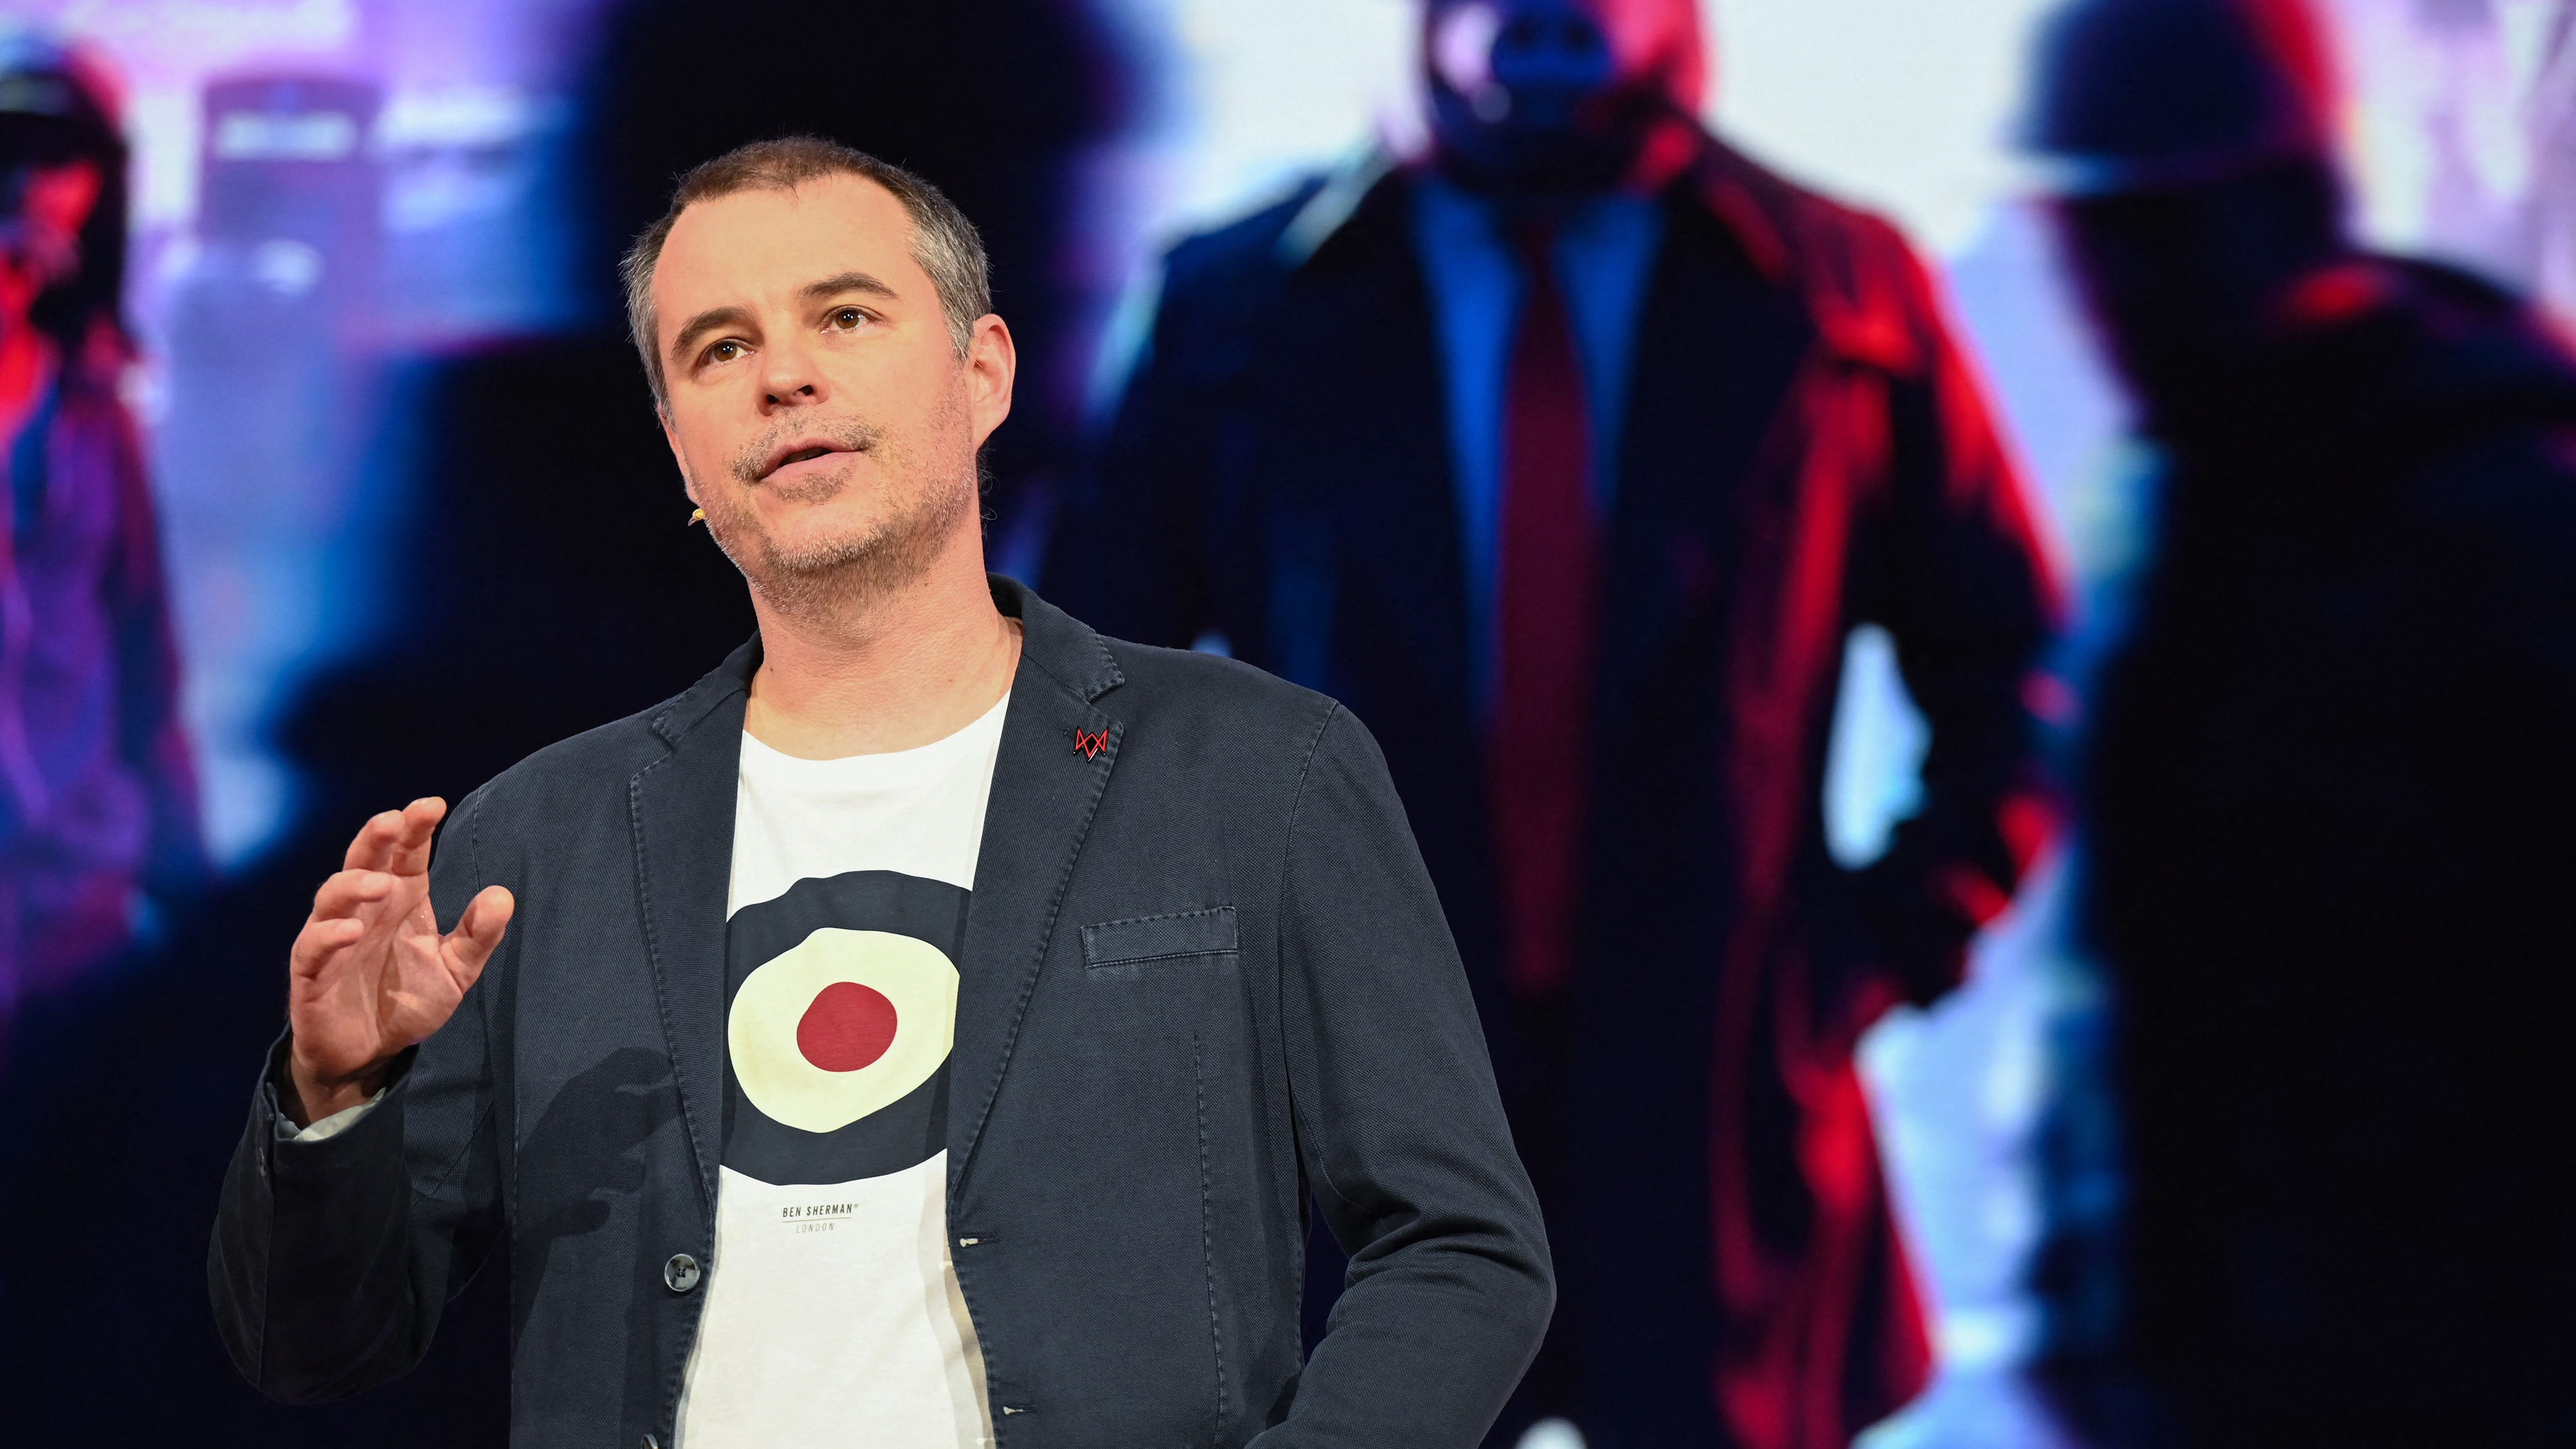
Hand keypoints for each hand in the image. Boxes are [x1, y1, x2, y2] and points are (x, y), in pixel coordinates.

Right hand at [284, 798, 512, 1126]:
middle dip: (375, 837)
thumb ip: (478, 936)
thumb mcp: (455, 970)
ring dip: (353, 884)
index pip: (404, 854)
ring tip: (381, 884)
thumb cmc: (406, 1001)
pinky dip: (329, 937)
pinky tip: (351, 932)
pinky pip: (313, 948)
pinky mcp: (310, 974)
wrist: (368, 1054)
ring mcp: (333, 939)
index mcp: (399, 901)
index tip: (432, 806)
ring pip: (331, 897)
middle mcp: (364, 911)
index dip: (414, 829)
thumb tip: (501, 895)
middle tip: (395, 821)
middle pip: (363, 861)